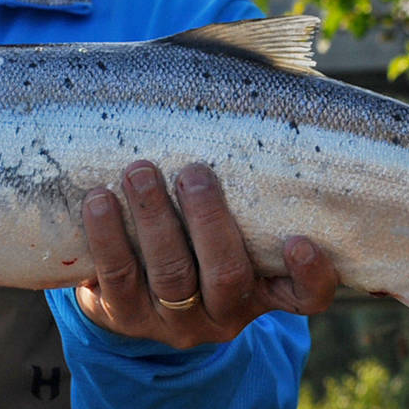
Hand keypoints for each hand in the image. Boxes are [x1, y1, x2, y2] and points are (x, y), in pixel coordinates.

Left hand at [75, 161, 338, 349]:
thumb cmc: (191, 239)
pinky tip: (98, 200)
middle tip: (194, 173)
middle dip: (209, 222)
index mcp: (261, 291)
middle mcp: (222, 314)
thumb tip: (249, 87)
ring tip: (139, 172)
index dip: (311, 275)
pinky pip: (116, 277)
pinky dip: (108, 237)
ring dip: (154, 219)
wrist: (125, 293)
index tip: (301, 239)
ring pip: (171, 275)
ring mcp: (172, 321)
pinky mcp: (123, 317)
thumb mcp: (226, 225)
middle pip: (226, 276)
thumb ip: (244, 186)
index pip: (304, 298)